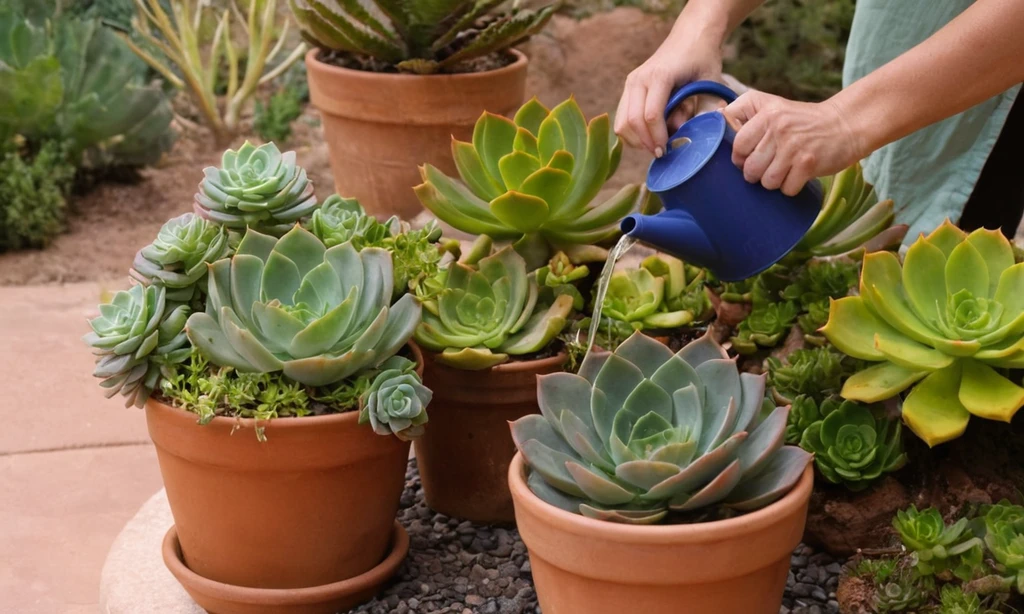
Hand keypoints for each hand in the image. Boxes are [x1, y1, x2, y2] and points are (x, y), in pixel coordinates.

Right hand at [614, 38, 724, 156]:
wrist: (690, 37)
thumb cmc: (702, 59)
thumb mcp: (711, 82)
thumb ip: (703, 108)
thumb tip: (687, 134)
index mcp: (660, 76)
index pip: (651, 115)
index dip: (658, 137)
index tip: (667, 150)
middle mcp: (639, 79)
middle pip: (632, 121)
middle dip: (646, 142)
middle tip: (661, 153)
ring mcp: (631, 83)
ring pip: (622, 123)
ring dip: (637, 139)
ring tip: (655, 143)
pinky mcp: (629, 88)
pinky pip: (622, 118)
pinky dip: (632, 132)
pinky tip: (649, 134)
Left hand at [721, 91, 864, 195]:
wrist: (845, 124)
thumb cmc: (802, 120)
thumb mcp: (772, 105)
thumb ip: (744, 110)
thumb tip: (715, 116)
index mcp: (767, 113)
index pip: (737, 145)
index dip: (739, 157)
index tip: (749, 157)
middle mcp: (779, 128)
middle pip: (750, 168)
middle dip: (756, 173)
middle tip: (768, 166)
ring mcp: (794, 147)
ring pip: (767, 181)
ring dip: (773, 182)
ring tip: (783, 170)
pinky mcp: (809, 163)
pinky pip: (786, 189)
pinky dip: (790, 187)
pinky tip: (797, 175)